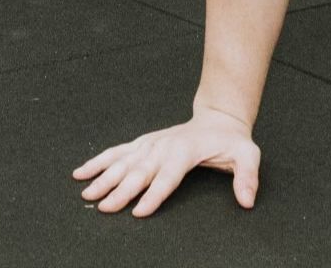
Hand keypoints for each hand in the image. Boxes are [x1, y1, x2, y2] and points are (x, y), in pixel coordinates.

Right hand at [72, 108, 261, 217]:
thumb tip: (247, 201)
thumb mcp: (248, 155)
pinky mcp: (142, 143)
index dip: (154, 194)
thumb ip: (248, 177)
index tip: (138, 212)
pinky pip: (116, 152)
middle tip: (104, 208)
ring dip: (103, 178)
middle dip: (120, 191)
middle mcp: (163, 146)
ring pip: (122, 162)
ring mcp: (150, 143)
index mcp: (185, 151)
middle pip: (139, 172)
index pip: (168, 176)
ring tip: (86, 193)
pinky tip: (81, 172)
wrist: (218, 118)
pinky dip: (97, 162)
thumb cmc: (232, 141)